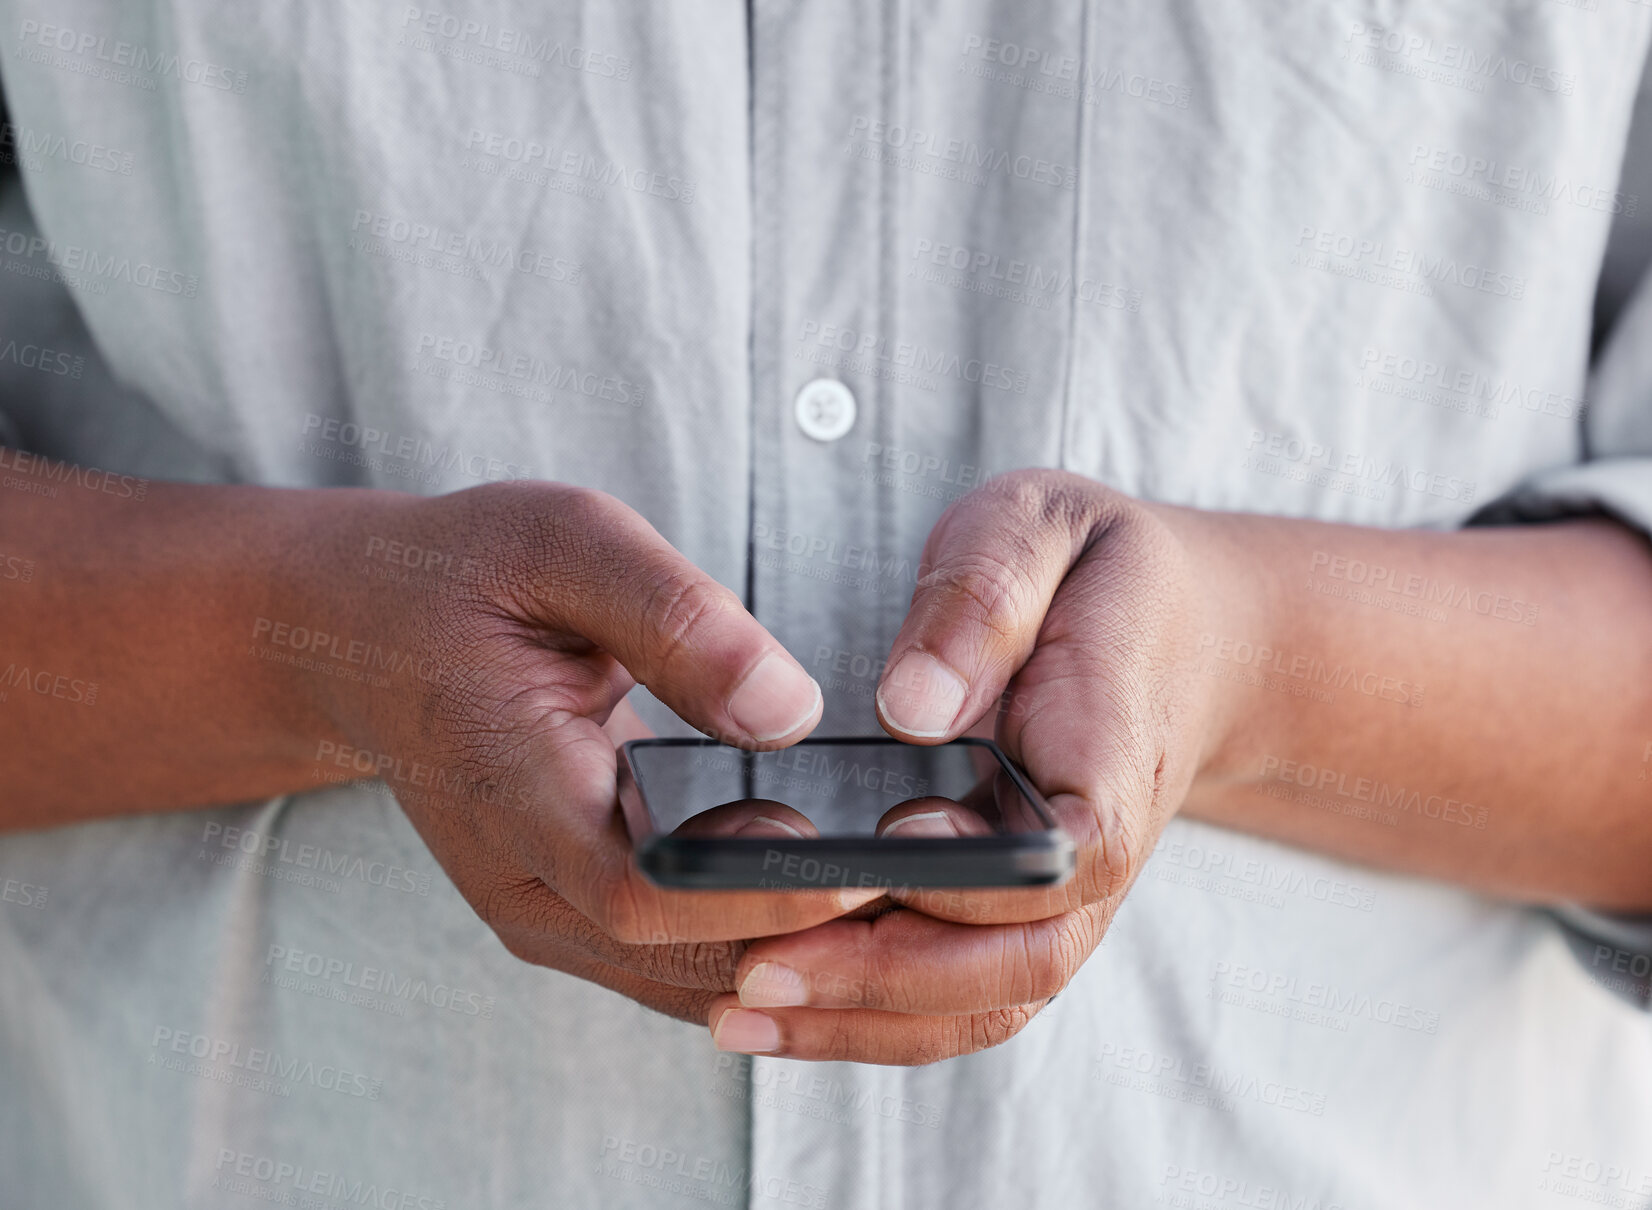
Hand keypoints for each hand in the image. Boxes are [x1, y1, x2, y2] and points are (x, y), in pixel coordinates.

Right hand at [316, 481, 880, 1024]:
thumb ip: (675, 621)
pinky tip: (841, 898)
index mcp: (511, 784)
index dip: (764, 895)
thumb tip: (792, 714)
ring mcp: (541, 910)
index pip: (648, 890)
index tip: (875, 866)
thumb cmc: (461, 575)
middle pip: (685, 959)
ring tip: (914, 899)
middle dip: (814, 940)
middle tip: (940, 890)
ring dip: (798, 956)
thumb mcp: (562, 542)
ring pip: (690, 981)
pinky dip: (760, 945)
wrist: (358, 633)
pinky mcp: (567, 912)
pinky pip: (677, 962)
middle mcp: (522, 879)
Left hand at [704, 469, 1229, 1062]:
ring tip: (737, 1012)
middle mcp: (1096, 851)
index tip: (887, 850)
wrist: (1178, 634)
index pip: (1068, 849)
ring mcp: (1062, 899)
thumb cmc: (1092, 572)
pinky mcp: (1017, 917)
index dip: (981, 873)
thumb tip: (911, 706)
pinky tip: (774, 1013)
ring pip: (984, 1001)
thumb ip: (982, 601)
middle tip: (754, 970)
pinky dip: (871, 1018)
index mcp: (1113, 747)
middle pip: (1019, 958)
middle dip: (886, 977)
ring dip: (864, 1020)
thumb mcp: (1039, 531)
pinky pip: (958, 995)